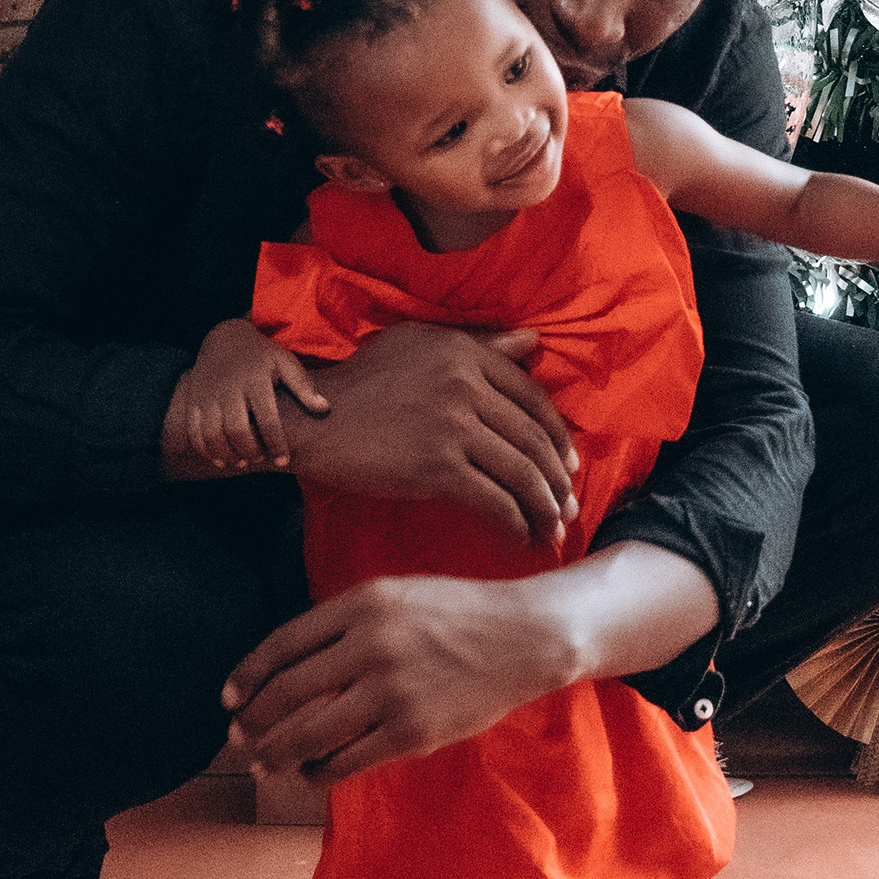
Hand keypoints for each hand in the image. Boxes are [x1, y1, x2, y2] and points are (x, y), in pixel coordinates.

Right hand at [163, 318, 330, 470]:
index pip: (267, 419)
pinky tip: (221, 459)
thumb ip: (303, 386)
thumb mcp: (284, 362)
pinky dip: (205, 450)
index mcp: (255, 379)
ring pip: (212, 435)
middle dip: (250, 452)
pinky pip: (194, 431)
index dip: (276, 444)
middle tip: (261, 459)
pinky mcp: (192, 400)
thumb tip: (324, 409)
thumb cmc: (260, 355)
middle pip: (236, 430)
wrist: (223, 337)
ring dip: (227, 454)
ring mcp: (207, 395)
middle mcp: (228, 388)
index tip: (283, 460)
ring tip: (243, 462)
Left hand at [222, 573, 573, 781]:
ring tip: (264, 763)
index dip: (247, 675)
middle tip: (238, 737)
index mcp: (362, 603)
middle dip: (254, 721)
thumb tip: (290, 664)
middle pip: (287, 692)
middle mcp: (371, 643)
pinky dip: (320, 772)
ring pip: (309, 733)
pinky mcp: (412, 731)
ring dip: (277, 753)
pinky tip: (311, 773)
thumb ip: (346, 623)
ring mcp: (391, 690)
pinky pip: (347, 760)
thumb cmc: (458, 614)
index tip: (229, 697)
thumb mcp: (397, 595)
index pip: (282, 644)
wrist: (525, 636)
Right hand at [281, 320, 578, 546]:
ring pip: (520, 471)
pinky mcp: (436, 465)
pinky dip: (514, 522)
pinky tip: (518, 536)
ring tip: (551, 529)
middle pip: (533, 438)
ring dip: (544, 507)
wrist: (309, 421)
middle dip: (558, 480)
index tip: (568, 464)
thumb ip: (478, 346)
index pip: (532, 397)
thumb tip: (532, 341)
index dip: (558, 436)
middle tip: (569, 507)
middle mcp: (465, 382)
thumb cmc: (361, 384)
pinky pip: (493, 499)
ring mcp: (452, 424)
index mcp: (465, 353)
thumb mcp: (419, 347)